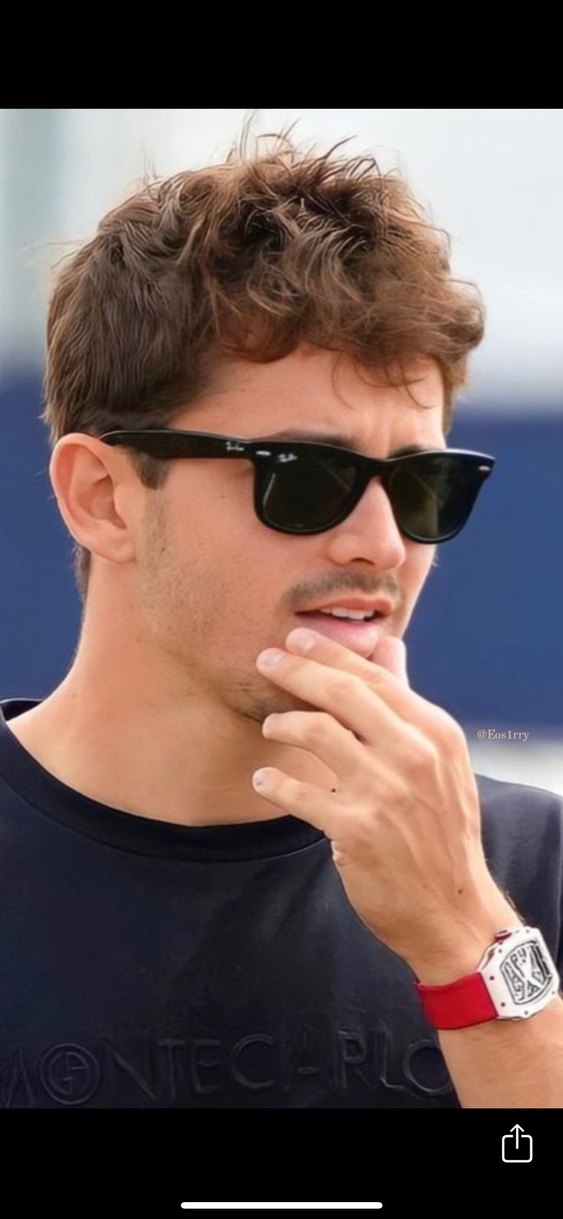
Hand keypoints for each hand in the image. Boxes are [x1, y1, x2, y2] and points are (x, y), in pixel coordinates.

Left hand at [253, 627, 515, 979]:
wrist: (451, 908)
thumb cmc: (440, 828)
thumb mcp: (440, 760)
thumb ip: (407, 702)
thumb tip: (389, 647)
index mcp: (435, 732)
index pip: (375, 677)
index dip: (330, 653)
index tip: (296, 640)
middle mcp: (413, 755)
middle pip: (343, 693)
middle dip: (297, 671)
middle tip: (266, 661)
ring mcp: (385, 792)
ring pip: (317, 732)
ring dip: (283, 723)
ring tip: (270, 726)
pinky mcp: (356, 831)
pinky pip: (300, 793)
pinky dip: (274, 783)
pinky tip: (263, 780)